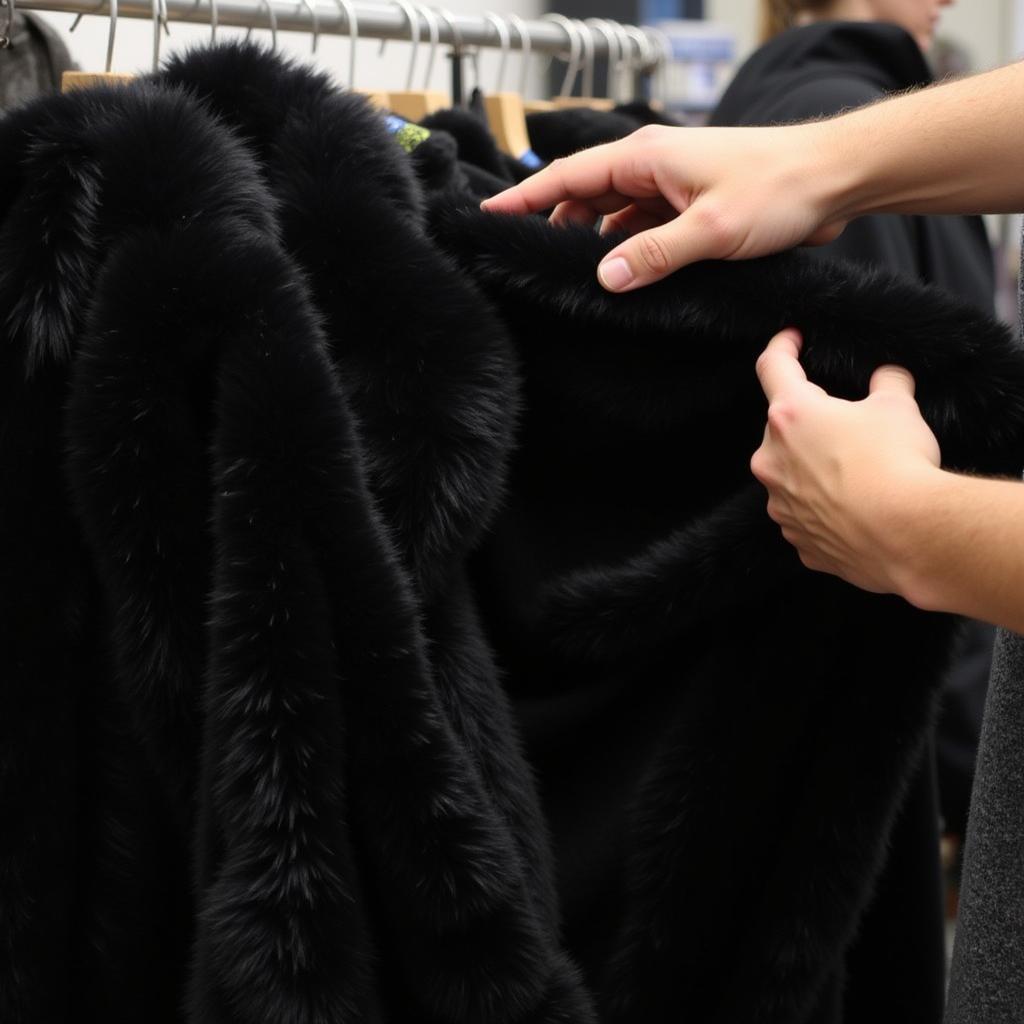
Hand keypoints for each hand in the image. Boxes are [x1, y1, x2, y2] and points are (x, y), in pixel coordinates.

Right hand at [481, 123, 848, 291]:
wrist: (833, 178)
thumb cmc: (778, 188)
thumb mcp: (710, 230)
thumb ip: (652, 255)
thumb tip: (602, 278)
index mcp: (646, 157)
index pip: (568, 177)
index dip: (526, 198)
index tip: (489, 216)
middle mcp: (651, 166)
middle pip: (585, 198)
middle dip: (556, 228)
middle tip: (529, 264)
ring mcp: (670, 186)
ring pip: (613, 217)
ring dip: (596, 245)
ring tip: (573, 279)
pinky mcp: (689, 207)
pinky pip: (643, 229)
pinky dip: (628, 251)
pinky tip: (623, 278)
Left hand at [750, 329, 941, 596]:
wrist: (907, 534)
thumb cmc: (897, 464)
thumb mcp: (898, 408)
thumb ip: (887, 384)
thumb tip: (887, 378)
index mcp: (790, 415)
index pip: (773, 366)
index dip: (782, 347)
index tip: (791, 340)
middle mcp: (771, 459)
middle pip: (783, 428)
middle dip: (812, 424)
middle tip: (851, 428)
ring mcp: (780, 504)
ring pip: (791, 475)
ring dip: (816, 469)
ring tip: (859, 475)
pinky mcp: (797, 538)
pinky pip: (807, 516)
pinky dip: (826, 509)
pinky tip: (856, 510)